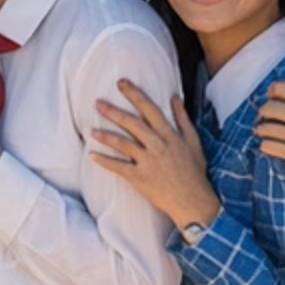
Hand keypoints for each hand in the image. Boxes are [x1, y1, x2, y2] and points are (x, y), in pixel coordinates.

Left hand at [90, 82, 217, 229]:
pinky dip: (104, 161)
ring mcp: (148, 162)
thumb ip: (182, 118)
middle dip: (113, 112)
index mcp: (170, 134)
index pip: (149, 109)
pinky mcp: (140, 178)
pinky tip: (92, 155)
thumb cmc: (194, 171)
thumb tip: (174, 97)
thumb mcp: (193, 141)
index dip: (134, 94)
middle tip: (97, 102)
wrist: (193, 200)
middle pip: (132, 123)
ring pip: (123, 144)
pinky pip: (118, 168)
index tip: (121, 83)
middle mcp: (158, 145)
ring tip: (91, 129)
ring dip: (105, 136)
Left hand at [259, 77, 284, 209]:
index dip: (273, 91)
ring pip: (265, 127)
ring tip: (263, 131)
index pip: (282, 89)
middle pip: (269, 107)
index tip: (273, 97)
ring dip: (261, 129)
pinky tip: (270, 145)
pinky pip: (268, 146)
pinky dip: (265, 145)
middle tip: (266, 117)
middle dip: (264, 111)